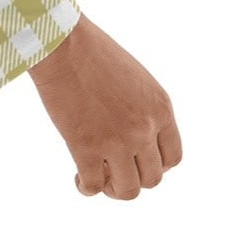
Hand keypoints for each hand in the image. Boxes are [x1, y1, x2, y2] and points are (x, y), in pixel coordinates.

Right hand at [26, 16, 181, 199]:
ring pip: (128, 190)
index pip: (173, 158)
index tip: (135, 162)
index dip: (154, 166)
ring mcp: (117, 141)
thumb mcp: (135, 79)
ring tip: (98, 180)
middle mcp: (144, 130)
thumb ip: (142, 108)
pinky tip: (78, 179)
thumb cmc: (91, 53)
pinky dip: (86, 188)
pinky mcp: (86, 147)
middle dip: (133, 179)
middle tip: (112, 172)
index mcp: (160, 110)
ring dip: (113, 190)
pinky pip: (93, 185)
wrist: (63, 45)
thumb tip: (132, 136)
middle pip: (152, 179)